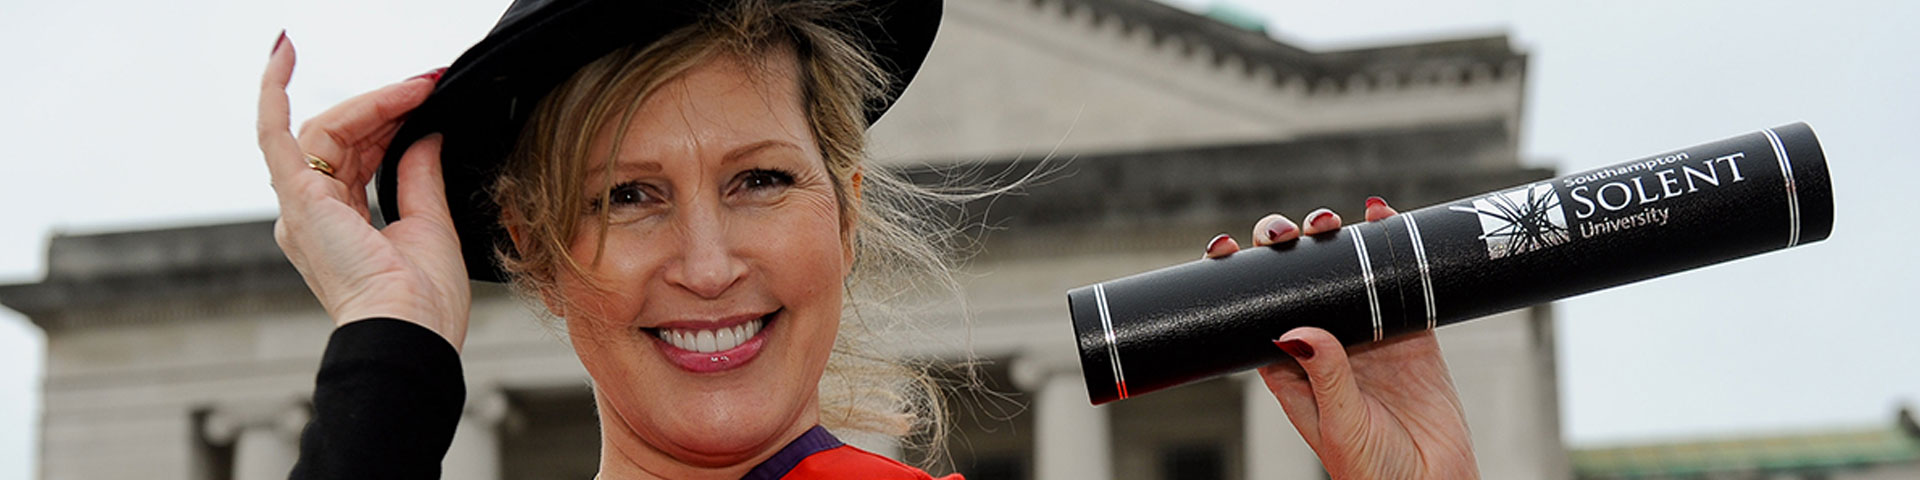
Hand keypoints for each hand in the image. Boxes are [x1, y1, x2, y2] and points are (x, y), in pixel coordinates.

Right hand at [256, 32, 469, 349]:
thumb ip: (420, 175)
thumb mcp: (429, 224)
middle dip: (385, 107)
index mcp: (338, 226)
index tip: (428, 99)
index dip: (390, 122)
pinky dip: (273, 92)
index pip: (358, 155)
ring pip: (324, 131)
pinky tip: (282, 54)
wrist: (410, 330)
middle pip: (340, 139)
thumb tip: (425, 132)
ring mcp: (300, 208)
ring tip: (416, 87)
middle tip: (428, 84)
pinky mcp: (299, 200)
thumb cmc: (423, 301)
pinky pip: (275, 135)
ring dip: (370, 103)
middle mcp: (312, 215)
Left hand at [1205, 197, 1477, 478]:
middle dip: (1287, 247)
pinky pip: (1400, 278)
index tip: (1223, 248)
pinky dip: (1391, 244)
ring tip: (1329, 220)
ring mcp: (1369, 334)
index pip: (1257, 312)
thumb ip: (1325, 377)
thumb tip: (1300, 330)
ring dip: (1334, 239)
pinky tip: (1382, 217)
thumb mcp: (1339, 425)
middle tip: (1286, 232)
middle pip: (1297, 281)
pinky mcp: (1413, 331)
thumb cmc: (1372, 472)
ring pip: (1344, 270)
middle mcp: (1326, 345)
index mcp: (1291, 370)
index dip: (1239, 277)